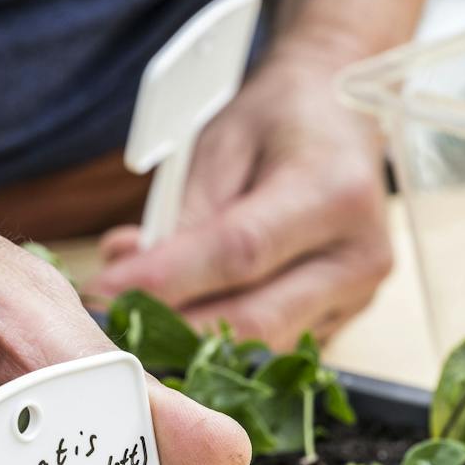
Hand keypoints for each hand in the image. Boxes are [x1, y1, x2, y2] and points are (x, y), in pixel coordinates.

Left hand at [93, 48, 392, 348]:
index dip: (168, 277)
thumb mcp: (224, 142)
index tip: (107, 287)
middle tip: (112, 317)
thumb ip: (186, 212)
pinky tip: (179, 315)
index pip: (241, 251)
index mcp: (335, 194)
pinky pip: (269, 346)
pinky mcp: (341, 321)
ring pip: (260, 346)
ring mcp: (355, 297)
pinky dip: (217, 338)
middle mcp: (357, 257)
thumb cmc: (280, 121)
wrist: (342, 118)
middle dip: (172, 326)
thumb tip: (131, 272)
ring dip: (189, 340)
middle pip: (254, 319)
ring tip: (138, 311)